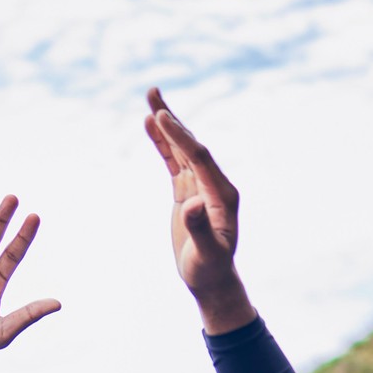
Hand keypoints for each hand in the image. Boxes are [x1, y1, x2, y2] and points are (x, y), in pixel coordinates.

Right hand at [143, 89, 252, 331]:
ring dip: (166, 124)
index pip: (199, 157)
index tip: (160, 117)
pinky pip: (173, 161)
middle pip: (191, 144)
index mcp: (222, 194)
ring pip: (181, 148)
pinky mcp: (187, 191)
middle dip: (171, 119)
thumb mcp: (206, 253)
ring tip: (150, 97)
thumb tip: (192, 204)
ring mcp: (200, 185)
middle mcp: (213, 183)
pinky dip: (162, 144)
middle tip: (152, 93)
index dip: (180, 137)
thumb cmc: (209, 269)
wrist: (210, 279)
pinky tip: (149, 125)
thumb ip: (200, 227)